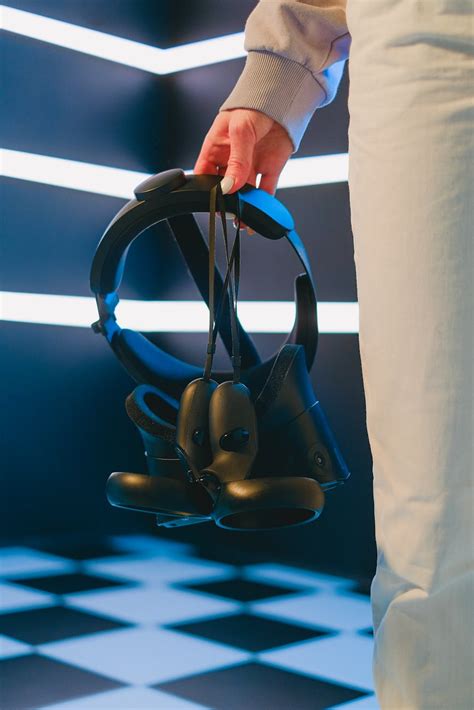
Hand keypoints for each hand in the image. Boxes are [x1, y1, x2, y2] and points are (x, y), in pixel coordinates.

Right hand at [193, 108, 292, 232]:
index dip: (206, 188)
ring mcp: (251, 165)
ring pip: (245, 193)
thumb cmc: (254, 104)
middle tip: (230, 214)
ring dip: (245, 207)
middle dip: (227, 202)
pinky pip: (265, 190)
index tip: (211, 201)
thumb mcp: (240, 131)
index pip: (205, 174)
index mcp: (216, 147)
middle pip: (226, 186)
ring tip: (245, 221)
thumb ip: (236, 161)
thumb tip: (230, 186)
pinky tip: (260, 212)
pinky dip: (264, 203)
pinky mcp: (269, 168)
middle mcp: (232, 159)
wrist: (284, 97)